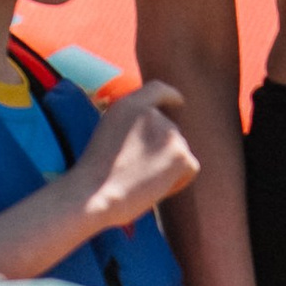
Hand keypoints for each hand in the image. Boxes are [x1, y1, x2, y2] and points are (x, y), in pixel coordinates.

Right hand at [67, 82, 196, 231]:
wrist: (96, 195)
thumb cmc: (95, 176)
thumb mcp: (107, 135)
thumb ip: (132, 126)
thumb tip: (155, 137)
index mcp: (128, 105)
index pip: (157, 90)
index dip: (170, 96)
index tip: (178, 102)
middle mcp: (151, 114)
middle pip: (171, 132)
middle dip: (162, 154)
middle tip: (138, 175)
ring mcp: (169, 132)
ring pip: (180, 152)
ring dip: (166, 169)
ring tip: (140, 182)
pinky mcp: (181, 154)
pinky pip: (189, 168)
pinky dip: (178, 182)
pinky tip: (154, 188)